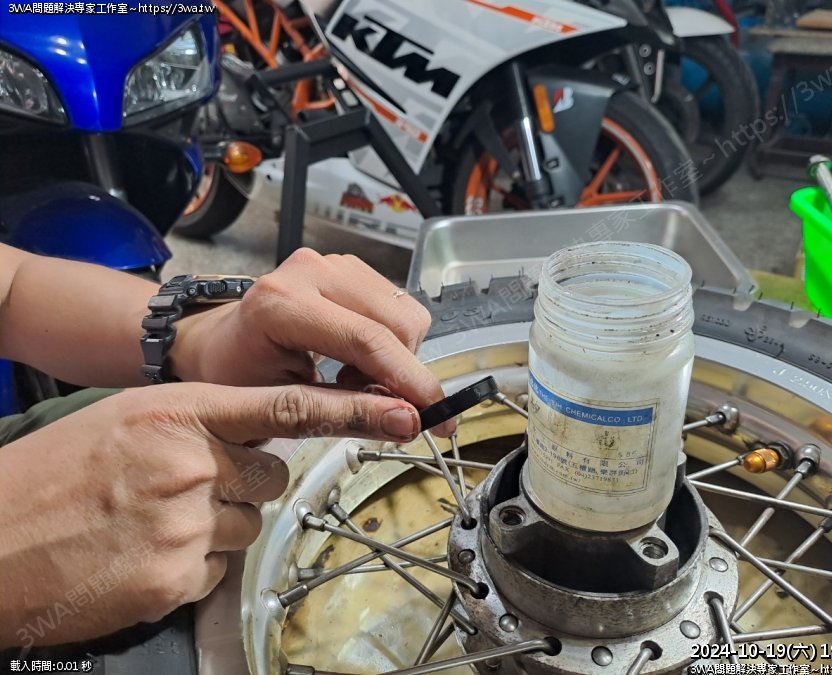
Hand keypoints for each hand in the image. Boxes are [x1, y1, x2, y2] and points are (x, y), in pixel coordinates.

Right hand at [0, 380, 424, 647]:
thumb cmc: (51, 474)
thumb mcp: (128, 420)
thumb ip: (201, 422)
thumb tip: (258, 440)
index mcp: (179, 413)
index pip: (288, 406)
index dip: (355, 410)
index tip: (404, 411)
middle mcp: (190, 463)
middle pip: (270, 476)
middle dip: (239, 484)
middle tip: (181, 488)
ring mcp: (185, 524)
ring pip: (247, 525)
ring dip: (213, 527)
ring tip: (150, 522)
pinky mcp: (175, 578)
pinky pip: (218, 571)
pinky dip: (190, 566)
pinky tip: (143, 554)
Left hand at [170, 249, 453, 434]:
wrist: (218, 343)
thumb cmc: (238, 376)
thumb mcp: (285, 404)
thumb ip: (347, 412)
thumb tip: (409, 422)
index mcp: (282, 304)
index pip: (367, 340)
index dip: (411, 381)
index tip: (440, 416)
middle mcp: (310, 272)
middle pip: (397, 323)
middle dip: (404, 373)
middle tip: (378, 405)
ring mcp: (331, 264)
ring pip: (405, 313)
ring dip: (396, 357)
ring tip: (356, 381)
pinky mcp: (347, 266)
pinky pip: (396, 305)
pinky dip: (389, 341)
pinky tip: (357, 360)